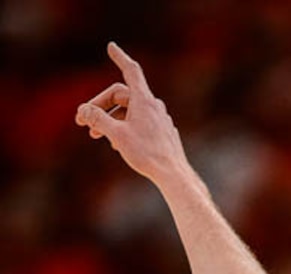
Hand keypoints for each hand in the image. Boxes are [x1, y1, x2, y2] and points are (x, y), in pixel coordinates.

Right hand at [75, 41, 188, 185]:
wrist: (173, 174)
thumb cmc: (146, 154)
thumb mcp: (116, 134)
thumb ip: (98, 119)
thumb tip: (83, 110)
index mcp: (143, 100)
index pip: (130, 70)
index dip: (120, 57)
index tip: (111, 46)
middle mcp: (154, 106)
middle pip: (122, 97)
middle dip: (101, 106)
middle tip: (83, 122)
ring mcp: (160, 120)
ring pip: (130, 112)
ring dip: (111, 120)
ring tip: (96, 135)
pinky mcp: (163, 133)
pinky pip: (140, 124)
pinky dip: (125, 128)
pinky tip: (117, 144)